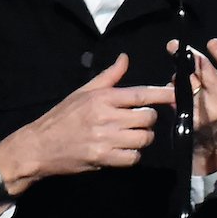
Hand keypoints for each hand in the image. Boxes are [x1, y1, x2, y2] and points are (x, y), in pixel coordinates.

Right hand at [0, 53, 173, 191]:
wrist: (39, 146)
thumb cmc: (62, 117)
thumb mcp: (83, 92)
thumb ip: (109, 76)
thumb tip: (125, 58)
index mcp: (102, 98)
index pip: (141, 94)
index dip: (163, 94)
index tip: (177, 94)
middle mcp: (106, 117)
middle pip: (147, 118)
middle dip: (148, 120)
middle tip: (138, 121)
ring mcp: (105, 139)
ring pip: (144, 138)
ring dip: (143, 138)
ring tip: (131, 136)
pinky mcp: (103, 159)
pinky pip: (133, 157)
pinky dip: (133, 155)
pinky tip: (123, 150)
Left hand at [168, 37, 216, 174]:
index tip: (212, 42)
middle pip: (205, 73)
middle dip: (190, 58)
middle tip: (173, 45)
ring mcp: (207, 112)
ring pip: (187, 82)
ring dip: (179, 72)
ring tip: (176, 67)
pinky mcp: (190, 120)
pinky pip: (176, 96)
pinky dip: (173, 87)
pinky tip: (173, 84)